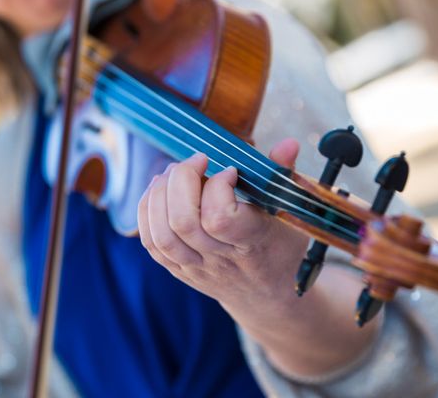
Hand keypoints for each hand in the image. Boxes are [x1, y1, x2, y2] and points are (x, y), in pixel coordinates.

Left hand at [137, 138, 308, 313]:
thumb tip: (289, 142)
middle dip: (181, 180)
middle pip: (182, 222)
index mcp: (252, 243)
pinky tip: (159, 190)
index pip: (219, 219)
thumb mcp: (289, 212)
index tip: (230, 171)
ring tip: (174, 173)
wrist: (265, 295)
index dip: (217, 187)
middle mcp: (220, 259)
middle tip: (196, 162)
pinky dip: (148, 210)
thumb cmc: (279, 245)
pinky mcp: (177, 270)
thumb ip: (283, 175)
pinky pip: (150, 243)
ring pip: (161, 234)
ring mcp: (195, 267)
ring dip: (160, 194)